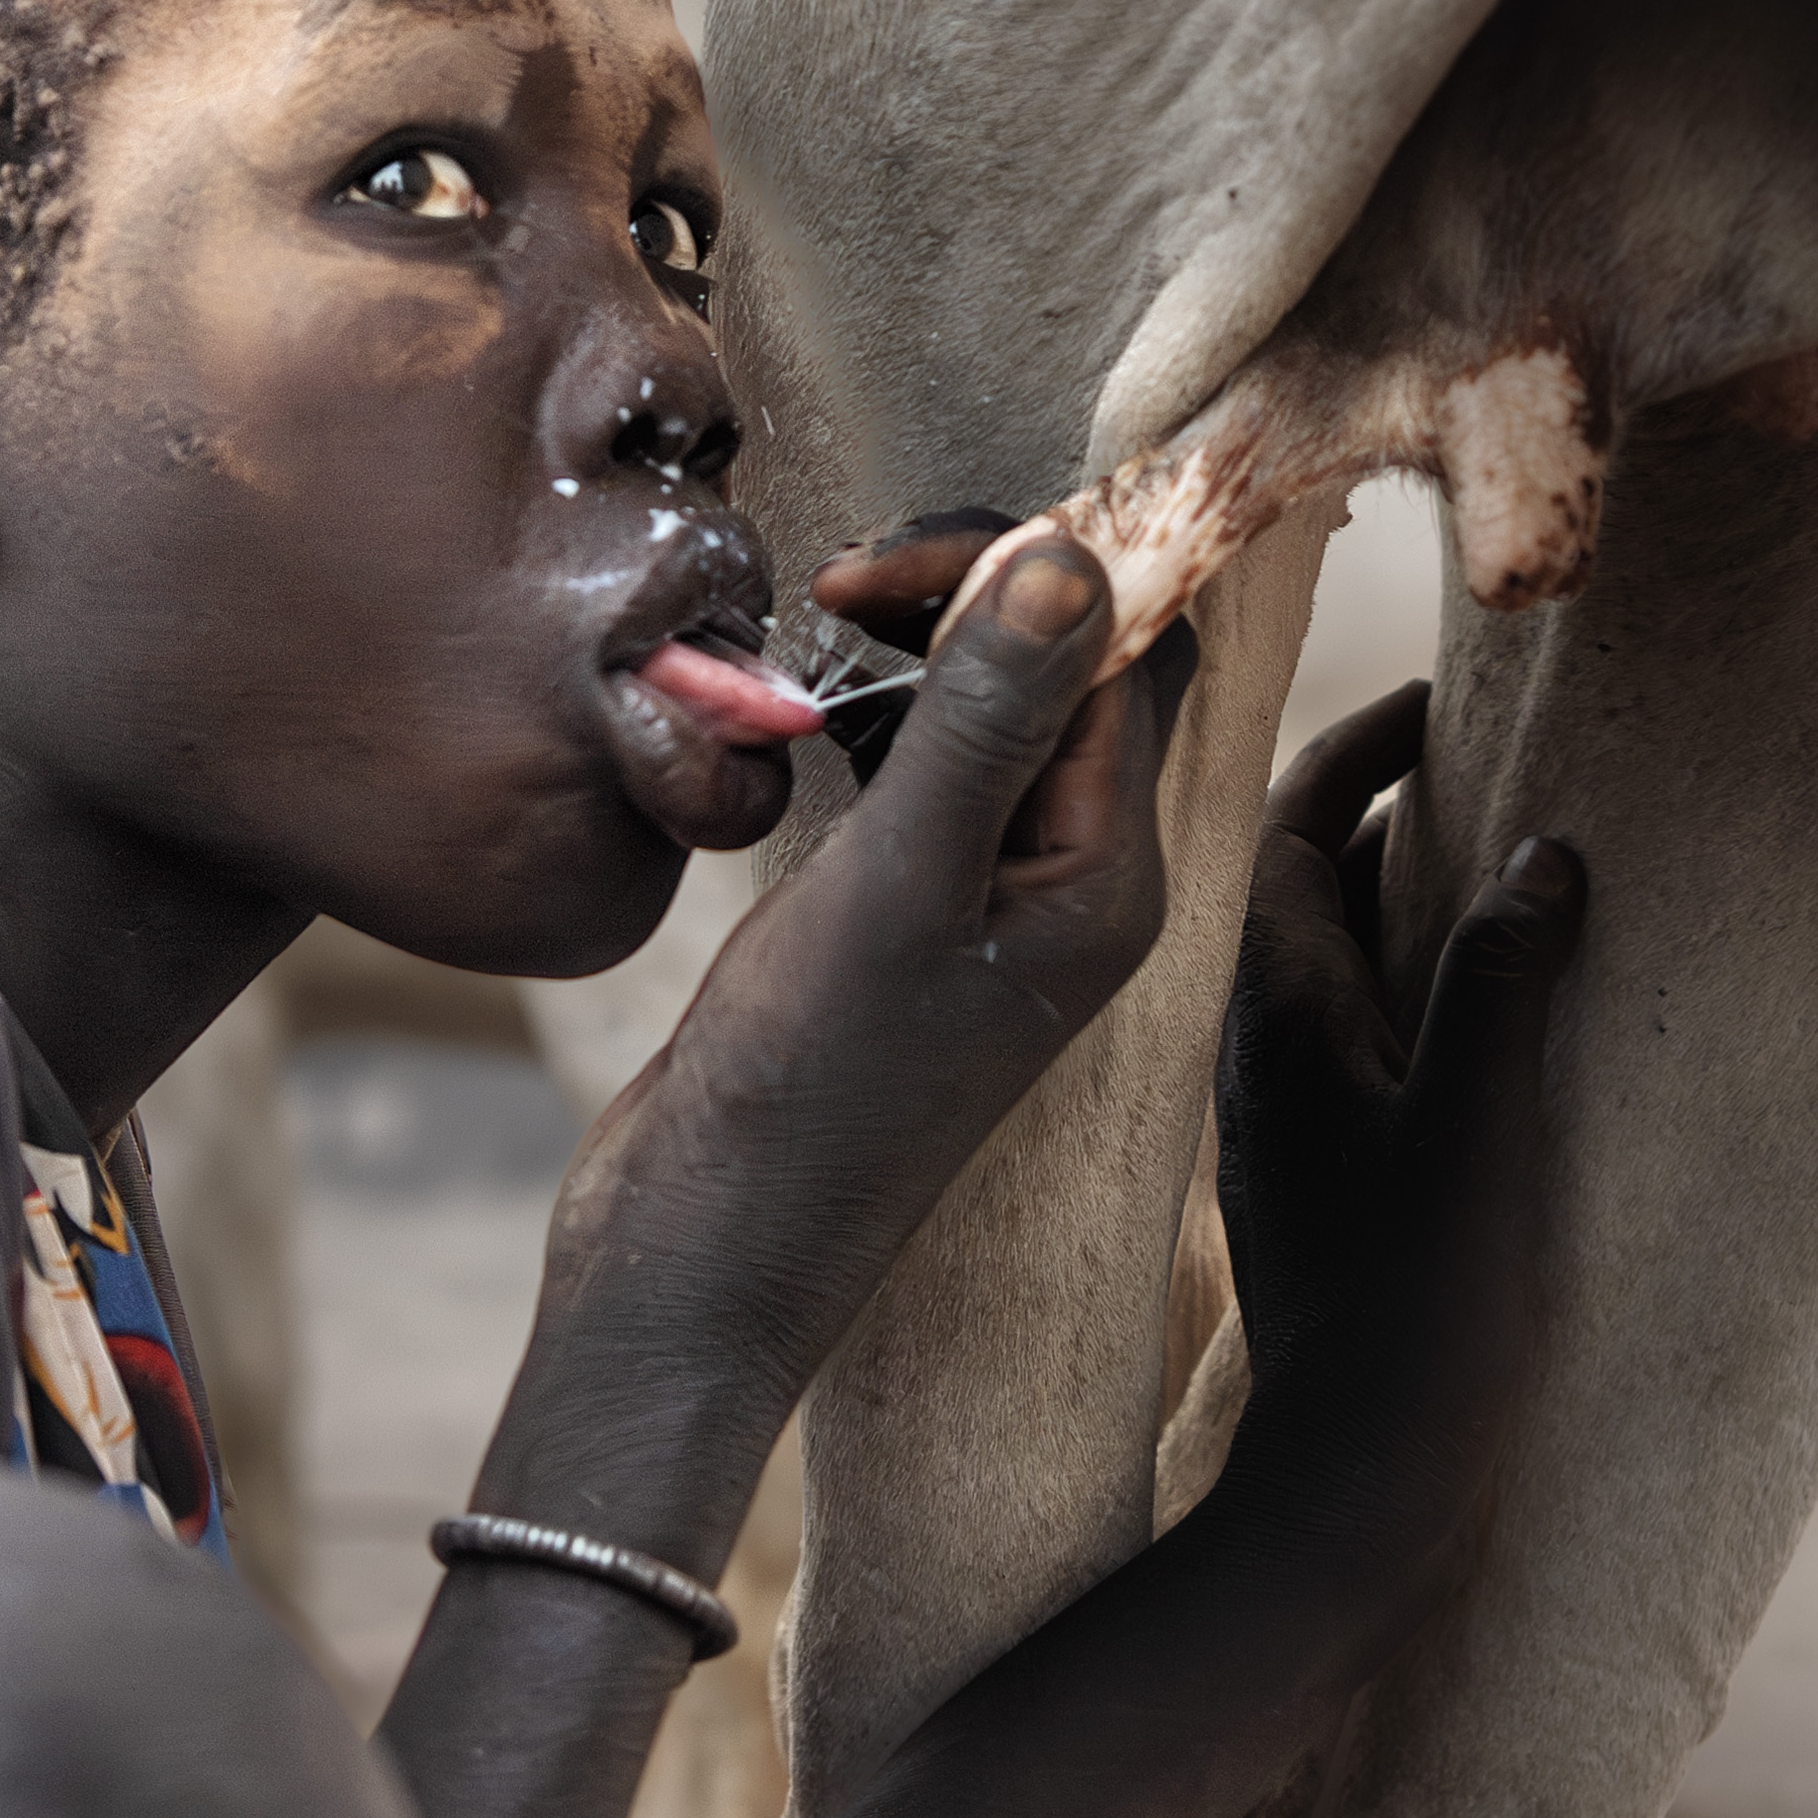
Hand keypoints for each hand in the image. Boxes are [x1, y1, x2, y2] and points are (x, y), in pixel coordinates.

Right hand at [510, 517, 1200, 1522]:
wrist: (695, 1266)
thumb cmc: (800, 1100)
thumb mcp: (895, 888)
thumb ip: (983, 720)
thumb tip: (1074, 552)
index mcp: (1109, 880)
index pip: (1122, 654)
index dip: (1019, 571)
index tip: (872, 571)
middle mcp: (1071, 884)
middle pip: (1073, 666)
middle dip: (972, 591)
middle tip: (836, 588)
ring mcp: (989, 901)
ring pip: (992, 707)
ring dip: (915, 646)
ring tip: (809, 642)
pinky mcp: (907, 916)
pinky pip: (925, 767)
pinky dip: (871, 714)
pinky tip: (797, 718)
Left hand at [1201, 683, 1582, 1605]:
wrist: (1358, 1488)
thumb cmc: (1419, 1310)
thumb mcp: (1482, 1123)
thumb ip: (1507, 978)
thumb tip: (1544, 853)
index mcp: (1284, 1018)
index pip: (1296, 830)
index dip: (1361, 747)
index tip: (1440, 699)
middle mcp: (1269, 1057)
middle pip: (1315, 886)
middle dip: (1398, 811)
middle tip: (1504, 760)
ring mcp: (1294, 1122)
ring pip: (1346, 965)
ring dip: (1418, 900)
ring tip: (1520, 859)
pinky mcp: (1330, 1182)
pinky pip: (1369, 1039)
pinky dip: (1426, 985)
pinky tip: (1499, 1002)